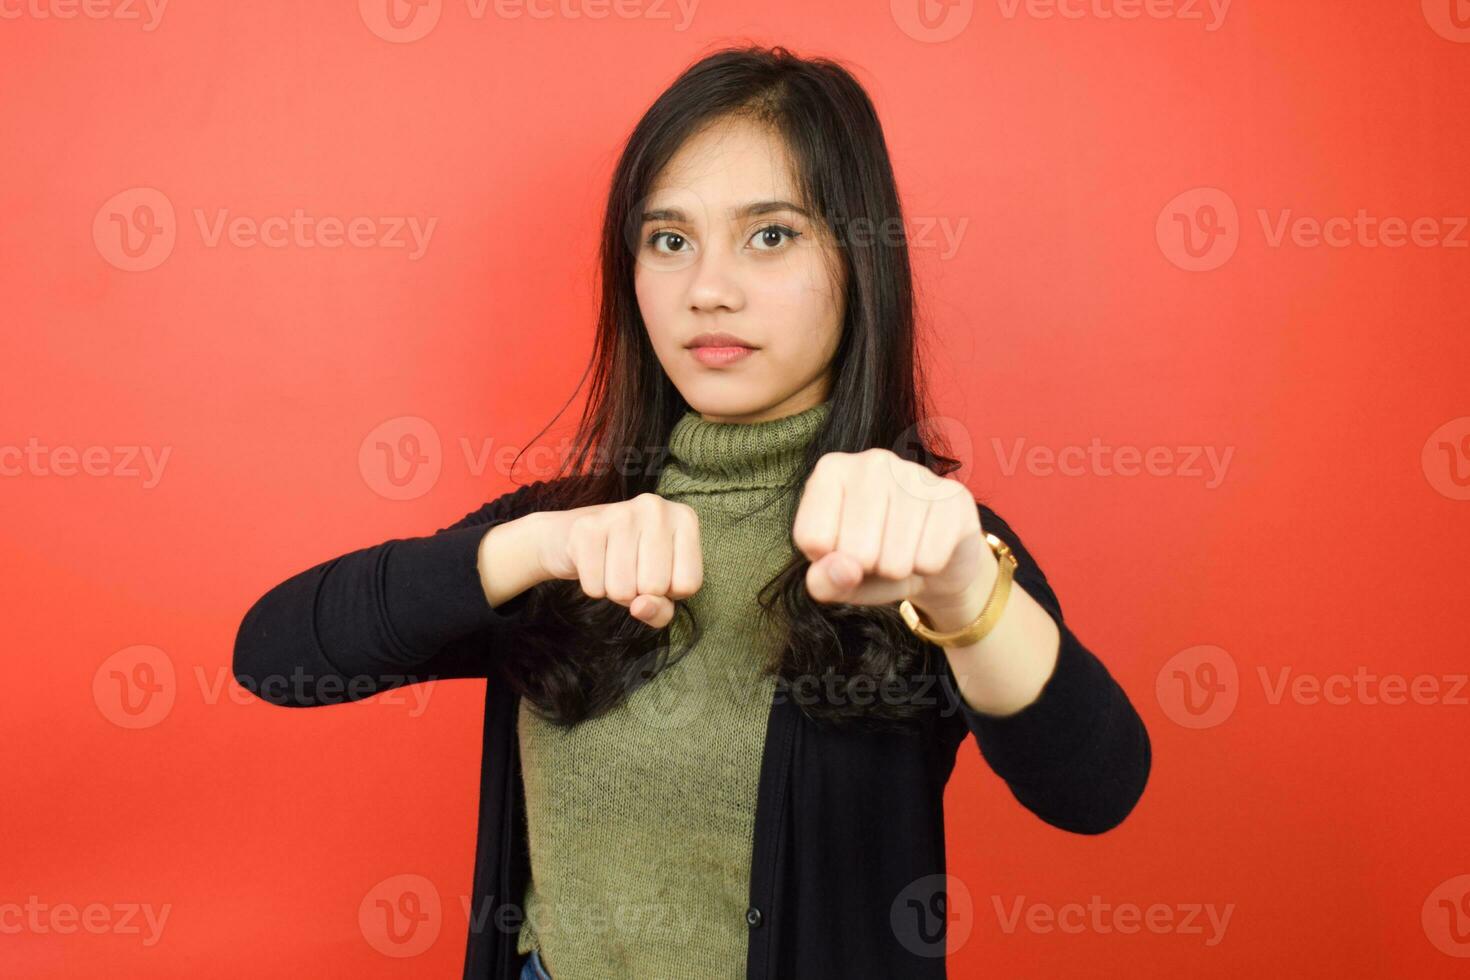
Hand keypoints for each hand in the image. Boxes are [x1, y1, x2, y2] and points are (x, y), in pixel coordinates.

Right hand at [534, 493, 702, 627]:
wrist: (584, 537)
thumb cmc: (636, 565)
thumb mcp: (662, 589)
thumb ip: (662, 610)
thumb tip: (640, 607)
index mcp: (685, 518)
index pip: (688, 584)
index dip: (671, 592)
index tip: (660, 572)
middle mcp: (656, 508)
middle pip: (655, 587)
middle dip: (641, 593)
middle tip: (633, 571)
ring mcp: (620, 513)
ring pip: (623, 590)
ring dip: (616, 592)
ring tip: (615, 568)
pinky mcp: (586, 527)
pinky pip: (595, 587)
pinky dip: (595, 588)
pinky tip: (597, 565)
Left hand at [792, 449, 993, 619]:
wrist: (931, 558)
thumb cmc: (872, 562)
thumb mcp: (836, 577)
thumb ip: (822, 581)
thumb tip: (844, 569)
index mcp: (831, 471)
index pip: (813, 540)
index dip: (830, 562)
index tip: (843, 548)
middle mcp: (872, 462)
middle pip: (855, 553)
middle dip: (868, 569)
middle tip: (879, 553)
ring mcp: (916, 474)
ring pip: (894, 561)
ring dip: (898, 571)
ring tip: (903, 551)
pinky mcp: (953, 496)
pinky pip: (930, 560)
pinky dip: (928, 568)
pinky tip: (928, 546)